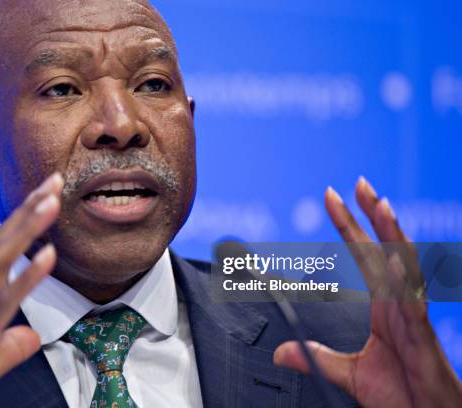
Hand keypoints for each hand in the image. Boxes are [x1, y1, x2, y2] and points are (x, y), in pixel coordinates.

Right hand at [0, 173, 63, 407]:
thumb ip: (10, 345)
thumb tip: (31, 337)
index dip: (20, 220)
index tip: (45, 194)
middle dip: (27, 210)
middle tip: (54, 180)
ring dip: (26, 229)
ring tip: (52, 201)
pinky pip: (3, 303)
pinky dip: (26, 276)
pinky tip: (48, 254)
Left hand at [273, 177, 461, 406]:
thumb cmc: (401, 395)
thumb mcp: (347, 373)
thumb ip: (315, 357)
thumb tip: (282, 351)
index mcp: (384, 305)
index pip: (365, 254)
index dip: (350, 226)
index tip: (333, 198)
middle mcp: (398, 302)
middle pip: (385, 248)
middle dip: (371, 214)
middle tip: (358, 182)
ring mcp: (411, 314)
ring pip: (403, 266)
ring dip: (391, 234)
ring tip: (379, 203)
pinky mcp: (421, 335)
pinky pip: (412, 300)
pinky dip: (403, 277)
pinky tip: (393, 256)